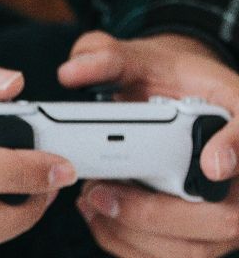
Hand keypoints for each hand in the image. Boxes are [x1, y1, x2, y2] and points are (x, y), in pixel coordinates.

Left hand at [59, 31, 238, 257]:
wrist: (176, 101)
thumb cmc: (165, 81)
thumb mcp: (140, 58)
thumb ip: (107, 56)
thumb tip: (73, 72)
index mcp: (237, 116)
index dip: (237, 148)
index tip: (210, 164)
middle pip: (226, 213)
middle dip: (157, 212)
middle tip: (101, 191)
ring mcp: (227, 209)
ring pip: (199, 245)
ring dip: (137, 233)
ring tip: (91, 202)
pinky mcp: (204, 233)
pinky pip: (178, 255)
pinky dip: (131, 245)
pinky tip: (100, 218)